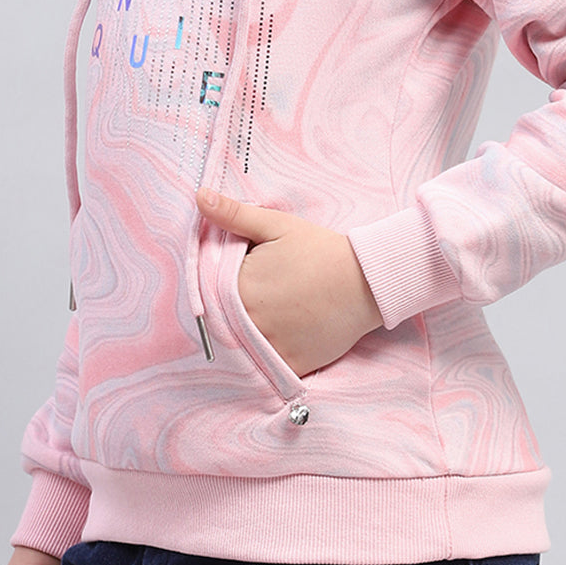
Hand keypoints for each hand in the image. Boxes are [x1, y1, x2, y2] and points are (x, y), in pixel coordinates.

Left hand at [196, 187, 381, 376]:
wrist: (366, 280)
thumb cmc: (319, 250)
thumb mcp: (275, 225)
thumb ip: (233, 215)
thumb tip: (200, 196)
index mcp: (238, 288)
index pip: (208, 294)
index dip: (217, 287)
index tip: (236, 280)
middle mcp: (249, 323)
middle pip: (222, 323)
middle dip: (230, 311)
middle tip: (259, 297)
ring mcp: (270, 348)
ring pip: (242, 348)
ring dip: (246, 336)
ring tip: (270, 316)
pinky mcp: (291, 366)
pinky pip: (267, 369)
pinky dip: (268, 357)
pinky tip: (282, 336)